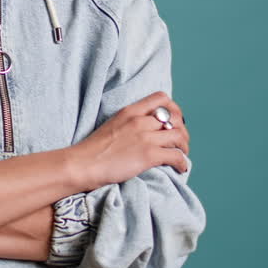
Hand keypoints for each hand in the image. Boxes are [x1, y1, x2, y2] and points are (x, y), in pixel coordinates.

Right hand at [68, 90, 189, 189]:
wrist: (83, 164)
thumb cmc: (93, 149)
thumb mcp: (112, 125)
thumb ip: (129, 123)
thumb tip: (145, 130)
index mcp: (129, 111)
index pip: (161, 98)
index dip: (174, 109)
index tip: (174, 121)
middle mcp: (139, 120)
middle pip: (175, 118)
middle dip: (182, 130)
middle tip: (180, 141)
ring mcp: (145, 137)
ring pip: (179, 136)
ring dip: (184, 146)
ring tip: (182, 154)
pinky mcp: (148, 154)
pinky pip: (176, 155)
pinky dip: (182, 163)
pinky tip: (180, 168)